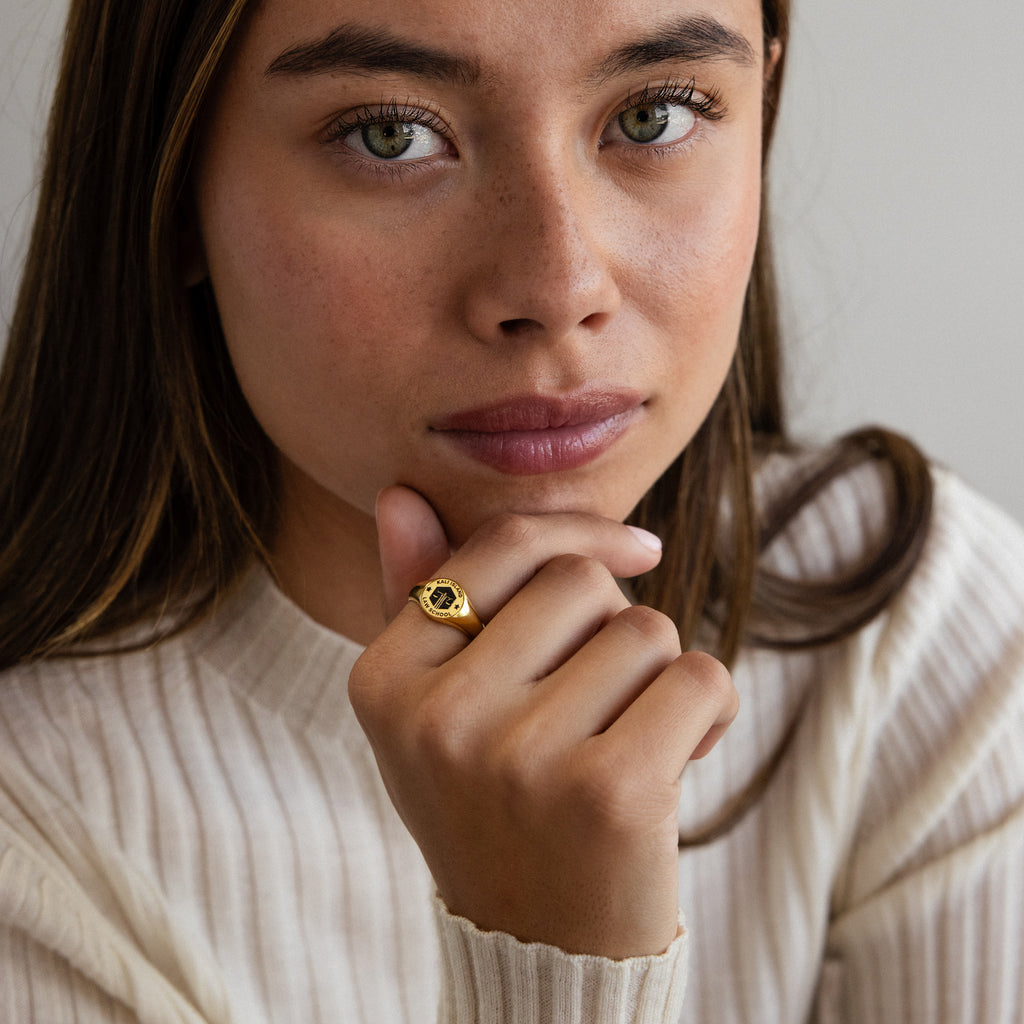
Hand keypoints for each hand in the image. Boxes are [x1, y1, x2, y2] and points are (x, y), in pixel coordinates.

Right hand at [349, 486, 737, 958]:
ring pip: (645, 628)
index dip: (580, 534)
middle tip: (601, 702)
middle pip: (582, 581)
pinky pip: (699, 677)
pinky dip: (710, 708)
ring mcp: (518, 758)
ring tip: (627, 739)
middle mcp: (437, 717)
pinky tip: (680, 756)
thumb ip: (417, 600)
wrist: (542, 949)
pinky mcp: (607, 794)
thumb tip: (400, 494)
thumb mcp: (435, 709)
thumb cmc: (494, 805)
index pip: (501, 547)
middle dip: (616, 627)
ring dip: (659, 675)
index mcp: (383, 681)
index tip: (640, 551)